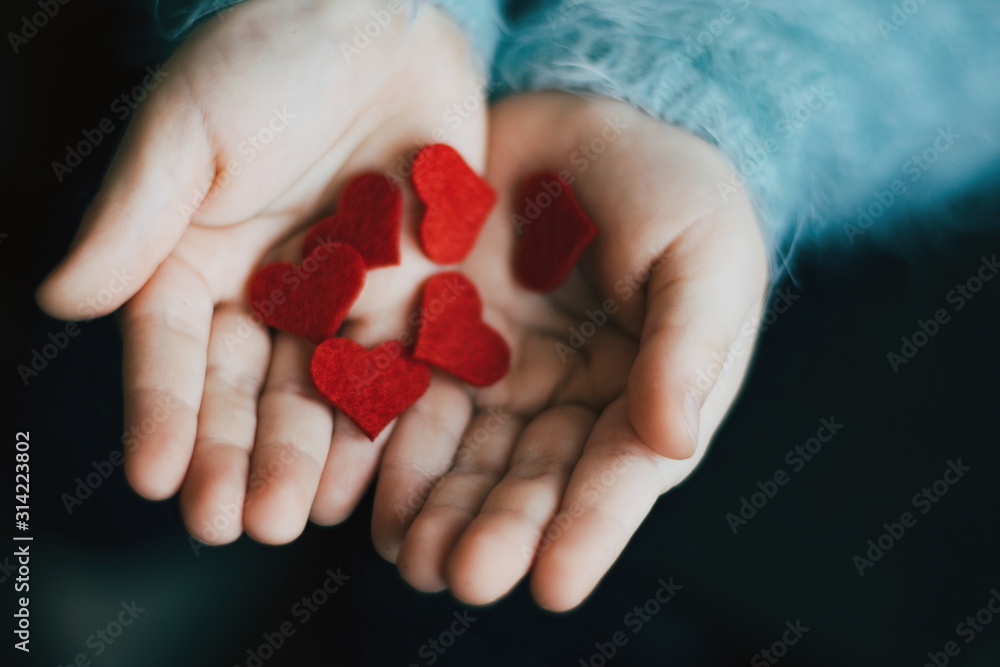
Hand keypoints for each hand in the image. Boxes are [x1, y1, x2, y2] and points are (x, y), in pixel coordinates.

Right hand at [36, 0, 490, 543]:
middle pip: (246, 390)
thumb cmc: (272, 58)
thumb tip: (64, 299)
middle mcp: (265, 292)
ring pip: (321, 394)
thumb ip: (135, 218)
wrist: (384, 22)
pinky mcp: (411, 294)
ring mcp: (341, 300)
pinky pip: (398, 366)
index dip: (165, 415)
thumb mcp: (188, 128)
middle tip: (238, 522)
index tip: (159, 478)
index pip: (172, 352)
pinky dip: (386, 417)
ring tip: (301, 513)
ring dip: (310, 455)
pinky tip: (376, 469)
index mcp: (195, 259)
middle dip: (239, 455)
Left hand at [377, 92, 769, 609]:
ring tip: (411, 557)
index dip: (587, 531)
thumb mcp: (703, 253)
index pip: (617, 475)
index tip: (552, 585)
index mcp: (645, 395)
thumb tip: (674, 443)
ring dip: (438, 509)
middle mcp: (568, 402)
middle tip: (463, 578)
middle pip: (531, 479)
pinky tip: (367, 494)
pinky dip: (391, 446)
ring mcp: (500, 373)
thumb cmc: (673, 187)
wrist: (593, 120)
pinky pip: (411, 399)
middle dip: (498, 531)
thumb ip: (689, 346)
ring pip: (466, 456)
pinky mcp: (440, 338)